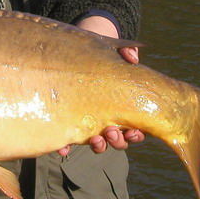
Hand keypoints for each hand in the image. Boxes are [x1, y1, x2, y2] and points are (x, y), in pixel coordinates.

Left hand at [59, 18, 144, 154]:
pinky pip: (67, 139)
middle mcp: (107, 120)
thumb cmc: (103, 55)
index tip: (133, 131)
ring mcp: (87, 122)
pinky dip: (66, 146)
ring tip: (94, 138)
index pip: (134, 129)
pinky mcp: (69, 120)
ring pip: (97, 143)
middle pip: (117, 140)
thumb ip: (127, 52)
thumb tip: (132, 56)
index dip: (136, 134)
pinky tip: (63, 147)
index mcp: (122, 108)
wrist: (78, 53)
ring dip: (98, 145)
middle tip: (112, 132)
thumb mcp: (116, 51)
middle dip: (116, 141)